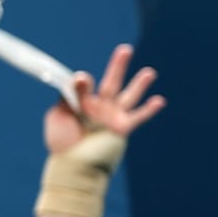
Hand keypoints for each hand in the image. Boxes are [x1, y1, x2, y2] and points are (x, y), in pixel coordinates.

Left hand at [45, 43, 164, 153]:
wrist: (72, 166)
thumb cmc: (62, 143)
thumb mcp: (58, 117)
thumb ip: (67, 98)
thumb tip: (79, 79)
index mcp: (82, 103)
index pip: (84, 85)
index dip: (82, 82)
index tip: (82, 80)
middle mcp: (99, 107)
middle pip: (111, 82)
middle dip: (118, 66)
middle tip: (125, 49)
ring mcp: (111, 117)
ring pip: (128, 96)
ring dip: (139, 84)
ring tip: (150, 72)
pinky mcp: (122, 129)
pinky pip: (138, 117)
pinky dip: (149, 109)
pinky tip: (159, 100)